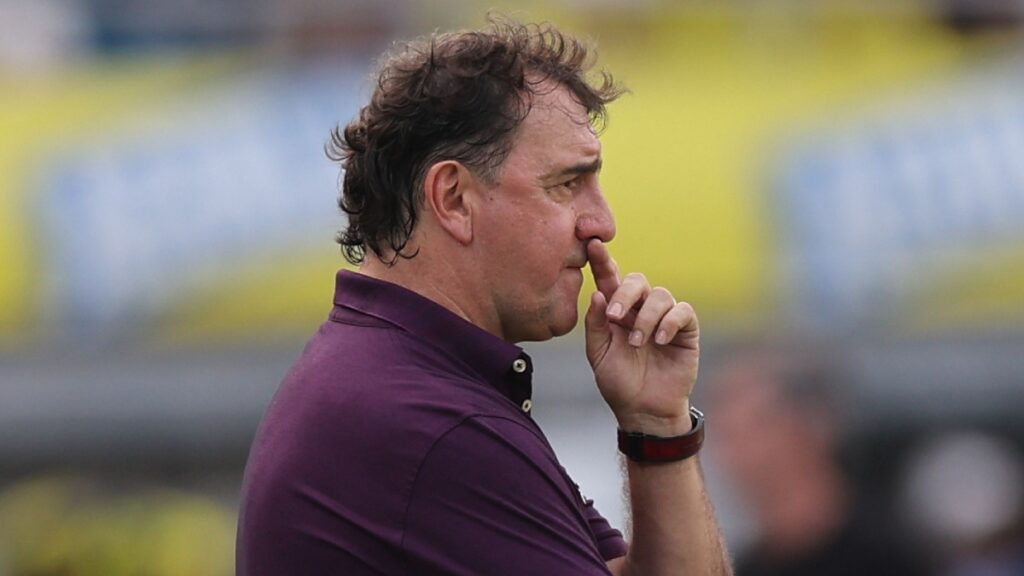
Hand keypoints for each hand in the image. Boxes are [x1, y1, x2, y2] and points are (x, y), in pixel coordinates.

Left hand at [584, 240, 699, 435]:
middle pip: (637, 280)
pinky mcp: (686, 330)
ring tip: (637, 343)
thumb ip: (595, 324)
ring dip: (646, 317)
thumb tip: (596, 294)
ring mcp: (664, 318)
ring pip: (660, 295)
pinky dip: (669, 322)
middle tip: (615, 315)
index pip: (609, 280)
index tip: (592, 244)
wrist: (644, 410)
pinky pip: (682, 311)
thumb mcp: (598, 354)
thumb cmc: (619, 382)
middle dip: (625, 293)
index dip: (603, 261)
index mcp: (616, 311)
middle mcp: (641, 309)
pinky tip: (659, 340)